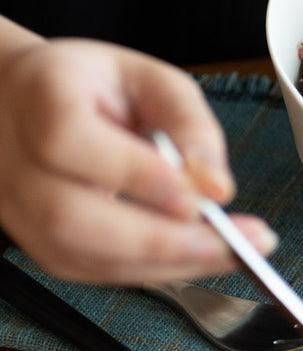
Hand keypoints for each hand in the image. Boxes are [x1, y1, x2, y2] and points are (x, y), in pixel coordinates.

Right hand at [0, 36, 276, 283]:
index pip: (70, 141)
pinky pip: (93, 271)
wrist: (22, 106)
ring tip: (230, 252)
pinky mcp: (39, 245)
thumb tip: (216, 186)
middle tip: (232, 243)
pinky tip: (198, 257)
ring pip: (81, 254)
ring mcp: (19, 209)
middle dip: (160, 240)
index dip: (135, 175)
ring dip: (164, 263)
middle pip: (70, 215)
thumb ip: (188, 123)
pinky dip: (153, 270)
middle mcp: (16, 159)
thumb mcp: (150, 80)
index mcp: (43, 97)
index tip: (198, 199)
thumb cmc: (92, 88)